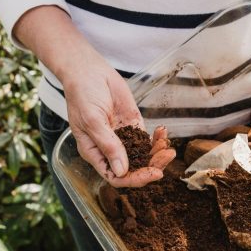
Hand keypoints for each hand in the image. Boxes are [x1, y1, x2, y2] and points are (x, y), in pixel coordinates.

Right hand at [63, 61, 174, 187]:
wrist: (89, 71)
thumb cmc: (82, 95)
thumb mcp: (92, 121)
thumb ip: (108, 145)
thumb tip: (121, 171)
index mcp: (94, 153)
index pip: (115, 176)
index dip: (134, 179)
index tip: (152, 173)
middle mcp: (109, 149)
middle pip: (132, 169)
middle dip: (151, 166)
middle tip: (167, 156)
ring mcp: (122, 138)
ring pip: (142, 155)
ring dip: (157, 154)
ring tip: (168, 147)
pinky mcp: (132, 125)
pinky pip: (147, 139)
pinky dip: (157, 139)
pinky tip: (163, 132)